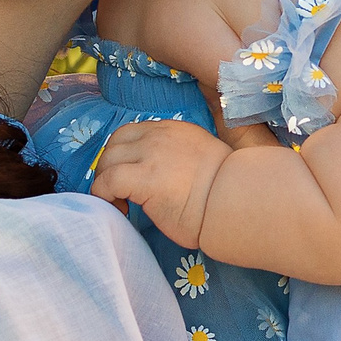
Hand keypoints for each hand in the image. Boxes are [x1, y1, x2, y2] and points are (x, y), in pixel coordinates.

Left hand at [91, 118, 231, 249]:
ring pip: (107, 161)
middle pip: (115, 143)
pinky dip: (103, 195)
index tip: (132, 178)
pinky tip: (120, 209)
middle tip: (119, 192)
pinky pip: (106, 181)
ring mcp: (150, 154)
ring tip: (120, 203)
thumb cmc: (227, 192)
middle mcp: (160, 136)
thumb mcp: (203, 164)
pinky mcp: (142, 177)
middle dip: (110, 166)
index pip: (134, 133)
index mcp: (175, 131)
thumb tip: (164, 179)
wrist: (237, 202)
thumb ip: (179, 160)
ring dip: (106, 182)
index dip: (125, 156)